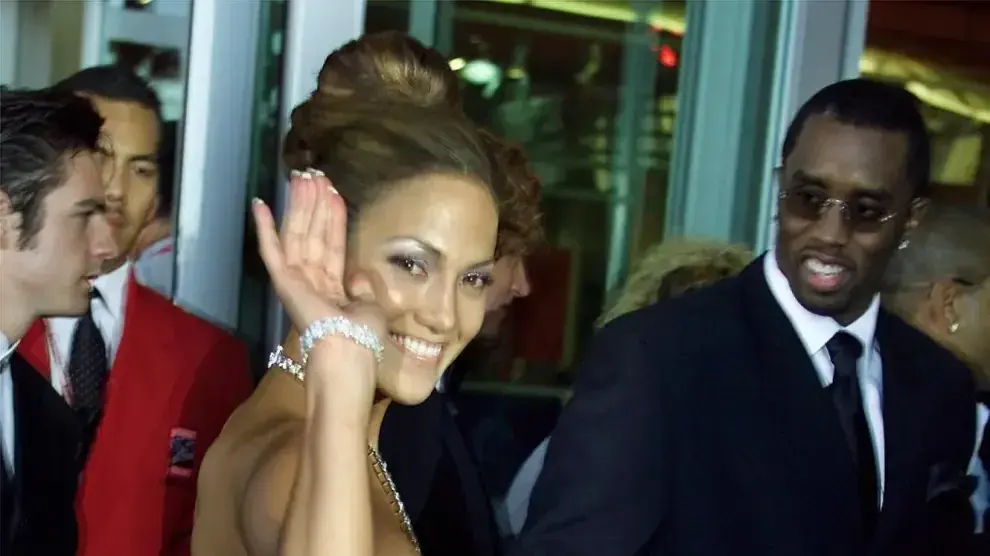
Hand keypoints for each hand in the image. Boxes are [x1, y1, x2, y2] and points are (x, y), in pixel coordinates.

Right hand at [252, 170, 386, 396]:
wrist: (346, 352)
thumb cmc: (363, 337)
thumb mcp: (371, 307)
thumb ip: (362, 288)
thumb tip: (358, 275)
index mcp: (334, 288)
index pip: (332, 244)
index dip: (333, 217)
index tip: (333, 191)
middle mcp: (312, 280)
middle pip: (313, 233)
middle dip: (314, 203)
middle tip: (314, 174)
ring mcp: (296, 279)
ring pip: (297, 233)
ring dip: (299, 204)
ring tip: (302, 176)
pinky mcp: (282, 280)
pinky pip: (271, 249)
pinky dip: (264, 227)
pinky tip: (260, 203)